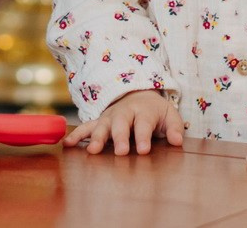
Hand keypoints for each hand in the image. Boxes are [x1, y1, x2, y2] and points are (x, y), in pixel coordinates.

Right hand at [63, 89, 183, 155]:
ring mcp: (110, 117)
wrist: (138, 94)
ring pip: (102, 126)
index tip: (143, 150)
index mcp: (144, 111)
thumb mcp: (169, 115)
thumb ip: (174, 128)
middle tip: (120, 152)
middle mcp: (124, 113)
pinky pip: (86, 127)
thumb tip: (178, 141)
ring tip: (93, 151)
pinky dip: (77, 135)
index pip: (144, 124)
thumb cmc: (155, 112)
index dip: (143, 137)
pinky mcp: (99, 122)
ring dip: (97, 138)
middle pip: (121, 124)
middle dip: (120, 138)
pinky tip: (68, 144)